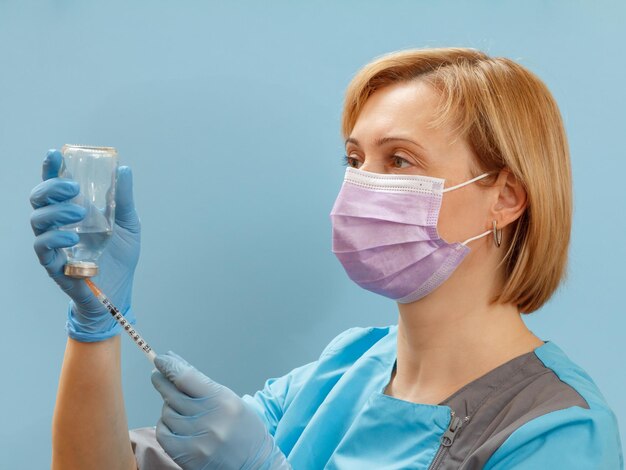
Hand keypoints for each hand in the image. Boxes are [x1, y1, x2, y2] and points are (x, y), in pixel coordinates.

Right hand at [30, 149, 140, 341]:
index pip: (56, 186)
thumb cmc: (120, 257)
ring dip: (55, 211)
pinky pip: (42, 248)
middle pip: (39, 199)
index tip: (54, 154)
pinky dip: (54, 238)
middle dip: (50, 187)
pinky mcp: (54, 265)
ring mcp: (54, 244)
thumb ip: (123, 198)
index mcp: (75, 211)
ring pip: (37, 220)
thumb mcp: (128, 224)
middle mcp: (59, 225)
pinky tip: (72, 236)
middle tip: (71, 187)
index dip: (51, 169)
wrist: (120, 292)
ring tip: (78, 213)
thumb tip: (124, 169)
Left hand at [152, 351, 291, 469]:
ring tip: (180, 408)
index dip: (170, 366)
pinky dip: (165, 425)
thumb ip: (202, 385)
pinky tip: (175, 424)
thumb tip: (176, 365)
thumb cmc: (243, 430)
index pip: (187, 378)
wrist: (254, 464)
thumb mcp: (229, 400)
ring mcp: (197, 440)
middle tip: (157, 374)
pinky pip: (163, 433)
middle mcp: (210, 420)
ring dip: (169, 407)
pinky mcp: (186, 456)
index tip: (160, 359)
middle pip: (173, 394)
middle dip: (162, 381)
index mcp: (223, 401)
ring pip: (167, 413)